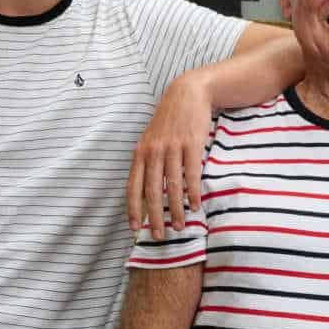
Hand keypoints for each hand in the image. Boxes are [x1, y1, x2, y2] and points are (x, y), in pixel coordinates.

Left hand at [126, 72, 213, 237]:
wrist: (188, 93)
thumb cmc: (169, 119)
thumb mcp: (152, 138)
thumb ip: (147, 160)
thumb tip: (145, 188)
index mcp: (141, 152)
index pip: (133, 186)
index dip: (132, 209)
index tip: (134, 228)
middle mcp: (154, 151)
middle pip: (152, 190)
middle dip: (154, 216)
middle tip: (158, 235)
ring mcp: (172, 148)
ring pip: (172, 186)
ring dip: (176, 209)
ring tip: (181, 226)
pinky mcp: (191, 144)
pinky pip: (191, 174)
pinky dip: (192, 192)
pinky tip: (195, 205)